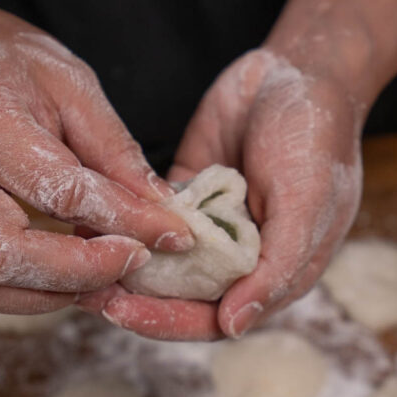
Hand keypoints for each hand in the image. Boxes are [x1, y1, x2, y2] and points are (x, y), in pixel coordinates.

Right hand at [0, 0, 193, 314]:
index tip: (171, 234)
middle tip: (135, 263)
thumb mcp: (73, 85)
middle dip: (83, 271)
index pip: (57, 189)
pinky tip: (61, 284)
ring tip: (104, 281)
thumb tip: (160, 211)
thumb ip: (115, 151)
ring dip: (50, 297)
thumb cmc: (11, 66)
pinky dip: (16, 300)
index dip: (122, 220)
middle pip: (6, 253)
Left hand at [83, 49, 363, 337]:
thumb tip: (234, 327)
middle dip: (137, 299)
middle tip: (90, 292)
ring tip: (80, 262)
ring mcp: (212, 227)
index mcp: (277, 273)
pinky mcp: (188, 194)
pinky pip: (151, 218)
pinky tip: (88, 221)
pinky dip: (124, 222)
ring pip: (162, 263)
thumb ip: (276, 267)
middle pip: (183, 298)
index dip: (171, 321)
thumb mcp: (307, 203)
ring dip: (126, 264)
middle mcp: (241, 258)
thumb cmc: (316, 138)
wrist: (299, 69)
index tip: (125, 313)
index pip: (218, 318)